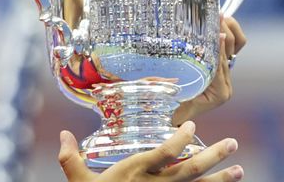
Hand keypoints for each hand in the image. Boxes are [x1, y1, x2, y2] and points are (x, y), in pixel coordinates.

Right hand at [58, 121, 243, 180]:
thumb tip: (62, 134)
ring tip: (240, 170)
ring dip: (221, 179)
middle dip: (213, 157)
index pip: (164, 153)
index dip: (179, 139)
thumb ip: (70, 158)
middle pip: (190, 170)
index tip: (192, 127)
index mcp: (135, 173)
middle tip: (233, 144)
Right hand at [173, 17, 247, 125]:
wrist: (175, 115)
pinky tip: (219, 22)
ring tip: (219, 15)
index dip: (219, 50)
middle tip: (217, 17)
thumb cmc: (172, 110)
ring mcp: (223, 75)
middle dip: (224, 34)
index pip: (220, 66)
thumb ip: (172, 101)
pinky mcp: (219, 67)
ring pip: (233, 49)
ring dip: (228, 31)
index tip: (216, 35)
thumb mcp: (173, 105)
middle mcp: (224, 83)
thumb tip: (162, 92)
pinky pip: (230, 48)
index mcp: (218, 93)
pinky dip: (226, 35)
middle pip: (229, 54)